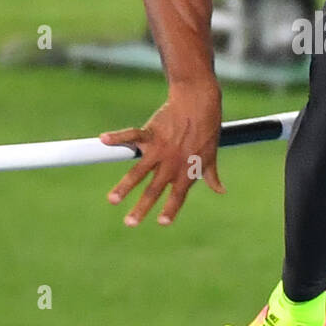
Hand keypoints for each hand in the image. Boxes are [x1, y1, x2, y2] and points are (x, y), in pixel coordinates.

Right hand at [100, 81, 224, 227]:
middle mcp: (172, 163)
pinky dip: (117, 137)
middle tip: (129, 223)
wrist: (199, 102)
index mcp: (187, 170)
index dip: (171, 209)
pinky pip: (132, 136)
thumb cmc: (207, 128)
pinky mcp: (151, 132)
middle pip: (154, 189)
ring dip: (125, 186)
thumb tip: (221, 190)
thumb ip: (211, 176)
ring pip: (139, 171)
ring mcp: (160, 148)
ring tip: (113, 200)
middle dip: (141, 208)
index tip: (162, 222)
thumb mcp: (211, 155)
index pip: (179, 195)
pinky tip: (104, 140)